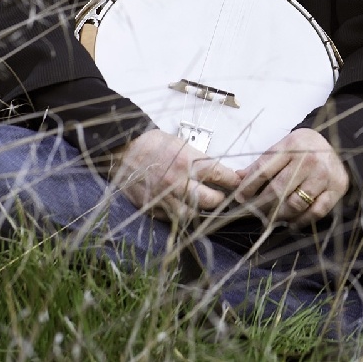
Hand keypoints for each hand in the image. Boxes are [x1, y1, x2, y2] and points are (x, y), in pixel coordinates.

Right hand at [109, 128, 241, 223]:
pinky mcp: (153, 208)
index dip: (233, 180)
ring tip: (201, 202)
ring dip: (200, 209)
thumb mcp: (181, 144)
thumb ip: (198, 159)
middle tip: (221, 195)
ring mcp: (165, 198)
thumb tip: (216, 171)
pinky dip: (180, 214)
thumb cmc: (153, 144)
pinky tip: (183, 206)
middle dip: (220, 198)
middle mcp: (178, 183)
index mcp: (188, 163)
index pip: (221, 175)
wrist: (123, 151)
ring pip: (192, 214)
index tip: (238, 182)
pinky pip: (172, 218)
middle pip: (210, 200)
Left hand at [234, 128, 348, 227]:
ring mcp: (323, 175)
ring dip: (279, 215)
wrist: (339, 142)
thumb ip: (262, 163)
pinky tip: (291, 222)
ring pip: (295, 204)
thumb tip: (237, 178)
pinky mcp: (336, 188)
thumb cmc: (306, 147)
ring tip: (271, 217)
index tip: (240, 198)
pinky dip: (301, 220)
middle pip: (278, 190)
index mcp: (293, 145)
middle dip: (262, 204)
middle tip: (255, 212)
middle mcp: (309, 160)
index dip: (249, 187)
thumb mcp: (284, 146)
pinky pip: (315, 212)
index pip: (264, 170)